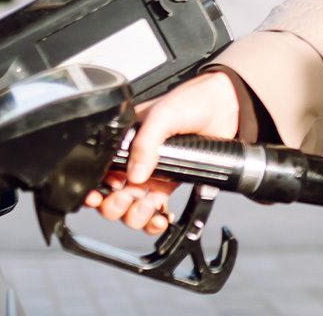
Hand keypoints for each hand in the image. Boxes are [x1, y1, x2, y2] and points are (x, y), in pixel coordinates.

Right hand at [82, 70, 240, 234]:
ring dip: (135, 216)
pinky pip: (155, 211)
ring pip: (131, 208)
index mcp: (125, 142)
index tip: (101, 195)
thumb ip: (146, 142)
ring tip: (148, 207)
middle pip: (111, 197)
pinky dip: (154, 221)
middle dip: (114, 205)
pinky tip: (160, 218)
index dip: (98, 188)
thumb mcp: (163, 115)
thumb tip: (136, 173)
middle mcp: (134, 161)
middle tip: (128, 199)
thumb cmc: (191, 101)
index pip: (101, 172)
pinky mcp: (170, 184)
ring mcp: (152, 174)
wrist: (224, 106)